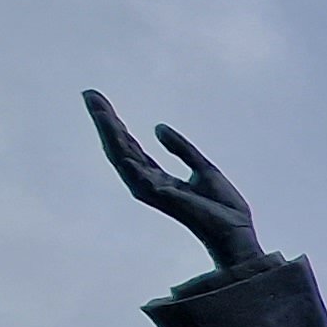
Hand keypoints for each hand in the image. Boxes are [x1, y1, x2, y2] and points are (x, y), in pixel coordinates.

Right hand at [85, 92, 260, 269]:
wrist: (236, 232)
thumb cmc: (223, 209)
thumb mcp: (203, 168)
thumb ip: (181, 149)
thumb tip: (158, 128)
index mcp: (159, 179)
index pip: (131, 148)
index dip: (117, 125)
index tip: (102, 101)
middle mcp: (148, 183)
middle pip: (120, 147)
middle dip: (105, 121)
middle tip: (90, 95)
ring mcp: (149, 189)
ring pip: (120, 153)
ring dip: (107, 128)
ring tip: (96, 104)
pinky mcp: (155, 192)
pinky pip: (132, 166)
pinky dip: (121, 147)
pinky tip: (113, 126)